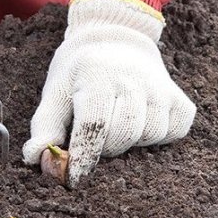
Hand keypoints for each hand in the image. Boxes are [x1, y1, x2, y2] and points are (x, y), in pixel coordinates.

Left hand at [22, 0, 195, 186]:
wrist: (117, 39)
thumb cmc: (82, 73)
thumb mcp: (57, 91)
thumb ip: (45, 126)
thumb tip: (36, 158)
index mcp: (98, 76)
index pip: (93, 125)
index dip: (83, 156)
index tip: (74, 178)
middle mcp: (134, 80)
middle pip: (123, 134)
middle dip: (105, 147)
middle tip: (97, 136)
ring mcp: (162, 89)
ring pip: (150, 135)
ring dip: (132, 141)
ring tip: (119, 125)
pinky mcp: (181, 100)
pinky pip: (174, 132)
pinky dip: (159, 136)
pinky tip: (143, 123)